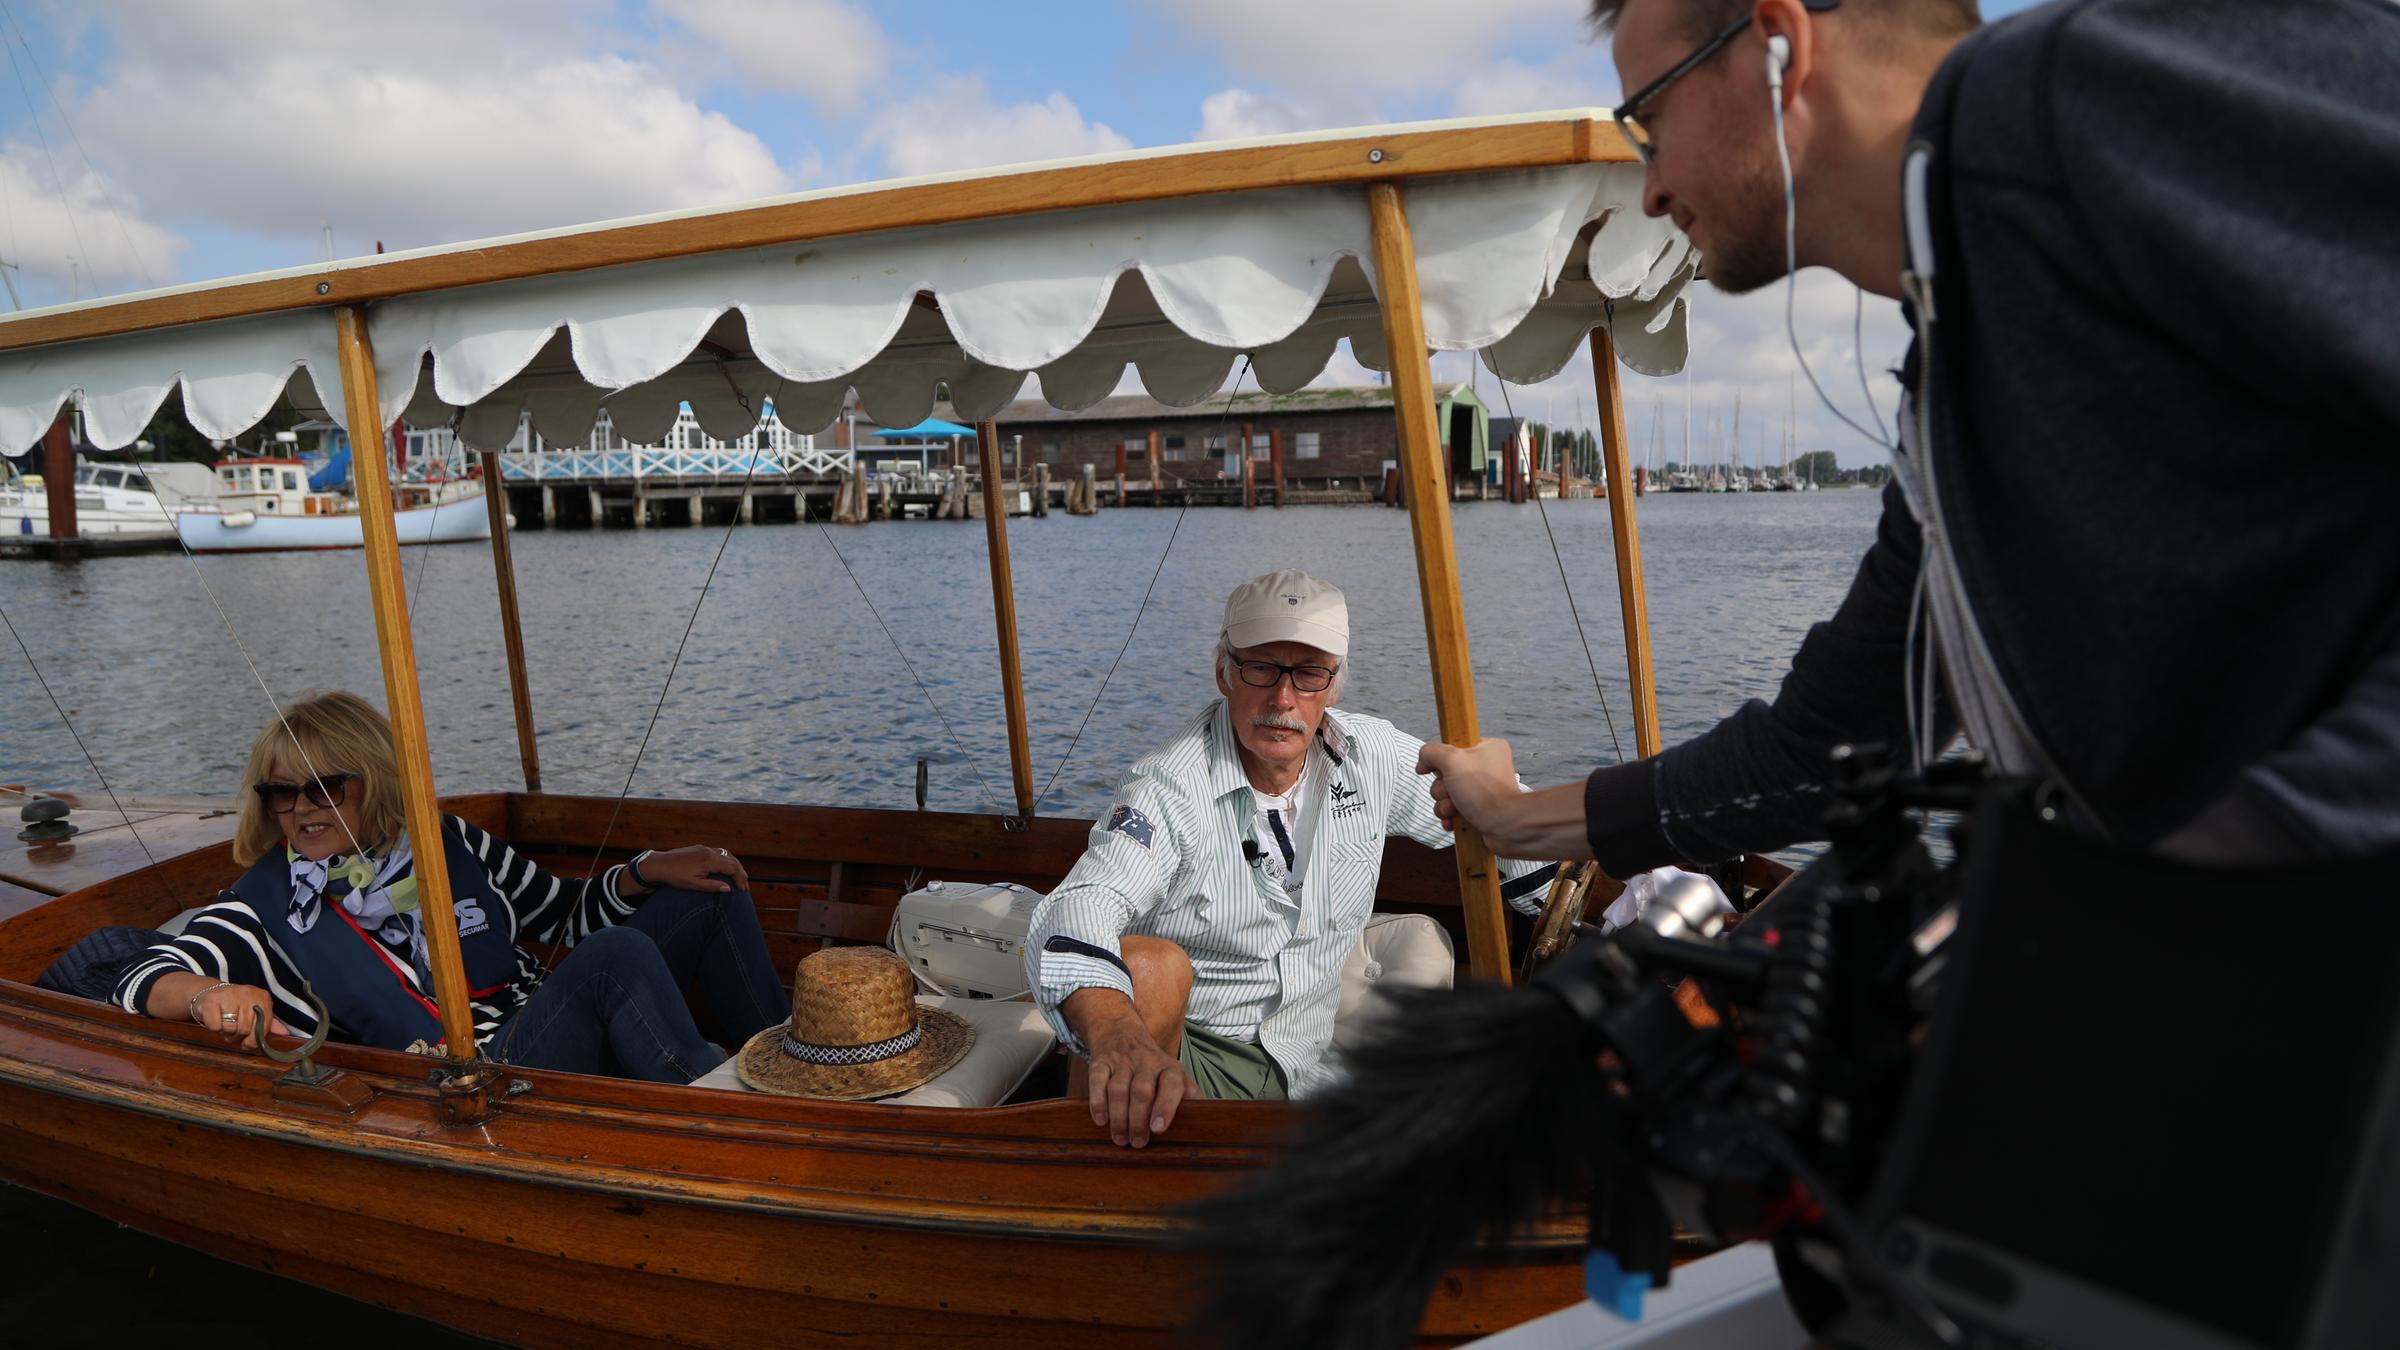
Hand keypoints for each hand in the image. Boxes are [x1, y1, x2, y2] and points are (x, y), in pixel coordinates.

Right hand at [192, 982, 287, 1050]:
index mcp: (262, 996)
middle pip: (245, 1029)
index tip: (248, 1041)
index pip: (263, 1026)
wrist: (211, 994)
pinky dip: (214, 1028)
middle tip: (233, 1030)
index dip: (254, 1038)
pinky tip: (215, 1018)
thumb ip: (269, 1023)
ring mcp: (229, 995)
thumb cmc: (236, 1006)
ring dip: (226, 1032)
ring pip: (230, 1029)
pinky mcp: (211, 1001)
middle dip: (238, 1035)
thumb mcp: (255, 1012)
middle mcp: (247, 993)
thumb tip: (284, 1033)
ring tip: (225, 1023)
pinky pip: (215, 1027)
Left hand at [636, 845, 749, 892]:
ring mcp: (704, 848)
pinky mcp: (699, 848)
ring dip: (735, 865)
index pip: (733, 868)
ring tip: (738, 876)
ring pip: (726, 854)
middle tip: (745, 885)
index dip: (741, 878)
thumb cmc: (675, 877)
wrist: (660, 864)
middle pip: (732, 860)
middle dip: (741, 872)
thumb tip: (728, 889)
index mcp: (709, 860)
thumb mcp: (694, 885)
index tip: (744, 889)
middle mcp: (709, 852)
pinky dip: (726, 860)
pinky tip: (725, 867)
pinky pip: (718, 852)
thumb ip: (712, 886)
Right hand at [1086, 1029, 1198, 1148]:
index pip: (1171, 1084)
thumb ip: (1188, 1095)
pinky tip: (1100, 1120)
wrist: (1122, 1034)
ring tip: (1120, 1139)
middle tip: (1137, 1143)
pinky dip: (1098, 1102)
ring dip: (1119, 1117)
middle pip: (1142, 1091)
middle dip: (1138, 1120)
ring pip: (1118, 1089)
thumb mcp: (1174, 1075)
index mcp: (1169, 1068)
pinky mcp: (1101, 1063)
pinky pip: (1097, 1081)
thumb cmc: (1153, 1067)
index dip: (1165, 1106)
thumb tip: (1204, 1119)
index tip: (1158, 1128)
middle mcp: (1147, 1063)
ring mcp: (1122, 1062)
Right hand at [1417, 738, 1520, 833]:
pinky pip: (1454, 808)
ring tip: (1453, 809)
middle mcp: (1486, 766)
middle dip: (1442, 787)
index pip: (1452, 746)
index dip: (1441, 760)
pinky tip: (1453, 821)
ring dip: (1444, 803)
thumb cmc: (1485, 792)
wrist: (1505, 826)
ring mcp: (1483, 789)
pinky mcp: (1479, 808)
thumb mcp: (1452, 760)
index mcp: (1487, 747)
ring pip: (1447, 792)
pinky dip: (1450, 815)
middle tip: (1451, 792)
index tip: (1440, 770)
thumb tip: (1422, 762)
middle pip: (1446, 772)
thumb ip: (1431, 753)